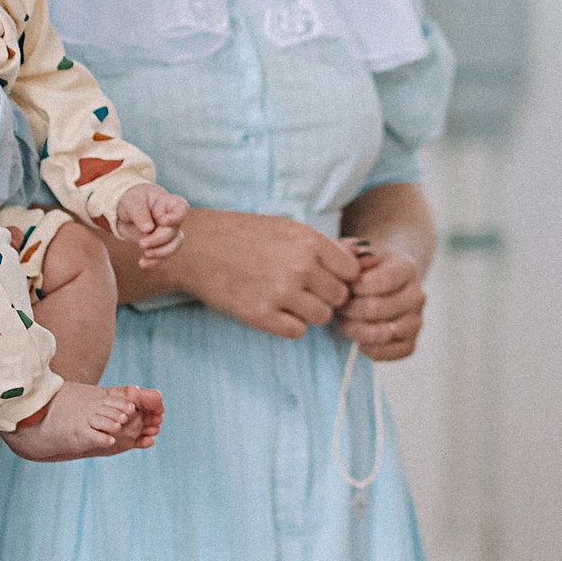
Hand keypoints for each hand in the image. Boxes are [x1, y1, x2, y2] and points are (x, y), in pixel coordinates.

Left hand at [113, 183, 188, 262]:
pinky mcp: (159, 244)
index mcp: (167, 202)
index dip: (177, 217)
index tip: (164, 222)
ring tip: (145, 254)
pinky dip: (154, 261)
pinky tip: (142, 263)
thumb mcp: (132, 201)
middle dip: (158, 240)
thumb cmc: (131, 198)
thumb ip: (140, 213)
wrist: (124, 209)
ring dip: (160, 253)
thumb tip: (148, 229)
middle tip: (141, 243)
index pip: (182, 208)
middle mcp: (171, 218)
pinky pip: (163, 255)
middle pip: (173, 231)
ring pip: (173, 246)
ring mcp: (166, 232)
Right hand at [157, 210, 358, 338]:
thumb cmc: (245, 235)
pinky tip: (275, 310)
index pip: (352, 271)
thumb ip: (324, 247)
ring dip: (310, 312)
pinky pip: (297, 331)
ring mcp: (281, 292)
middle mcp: (299, 266)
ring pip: (322, 317)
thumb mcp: (288, 229)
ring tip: (288, 299)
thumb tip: (363, 261)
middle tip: (304, 290)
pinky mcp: (261, 315)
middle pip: (339, 296)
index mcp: (309, 240)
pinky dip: (289, 324)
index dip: (340, 276)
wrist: (198, 247)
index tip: (325, 277)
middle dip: (326, 296)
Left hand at [333, 242, 426, 361]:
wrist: (388, 279)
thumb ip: (350, 253)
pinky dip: (369, 348)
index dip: (358, 286)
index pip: (385, 280)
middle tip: (338, 305)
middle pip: (380, 308)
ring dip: (356, 329)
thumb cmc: (367, 267)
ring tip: (344, 320)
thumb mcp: (359, 252)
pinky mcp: (411, 342)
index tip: (344, 285)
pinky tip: (357, 337)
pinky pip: (390, 352)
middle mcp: (417, 295)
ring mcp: (416, 320)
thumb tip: (351, 266)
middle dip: (350, 309)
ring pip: (384, 333)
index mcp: (407, 267)